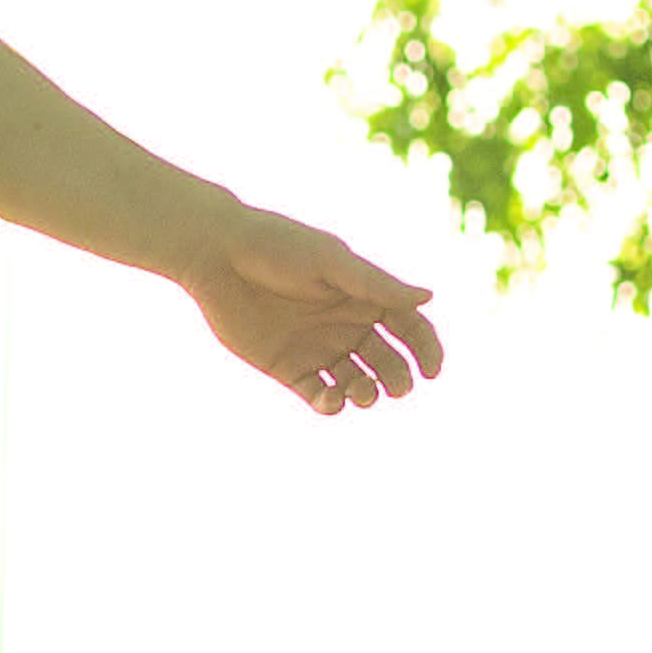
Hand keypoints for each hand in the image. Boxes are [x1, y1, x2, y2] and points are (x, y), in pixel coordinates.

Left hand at [183, 205, 444, 412]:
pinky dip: (331, 404)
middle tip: (395, 387)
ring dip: (367, 394)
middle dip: (397, 378)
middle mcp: (347, 325)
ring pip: (358, 384)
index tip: (432, 371)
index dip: (426, 350)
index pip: (409, 327)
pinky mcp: (289, 369)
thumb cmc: (279, 248)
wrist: (219, 257)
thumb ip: (377, 285)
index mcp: (364, 296)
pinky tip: (331, 399)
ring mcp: (319, 349)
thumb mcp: (331, 263)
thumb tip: (429, 297)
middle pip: (388, 362)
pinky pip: (320, 396)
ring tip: (362, 393)